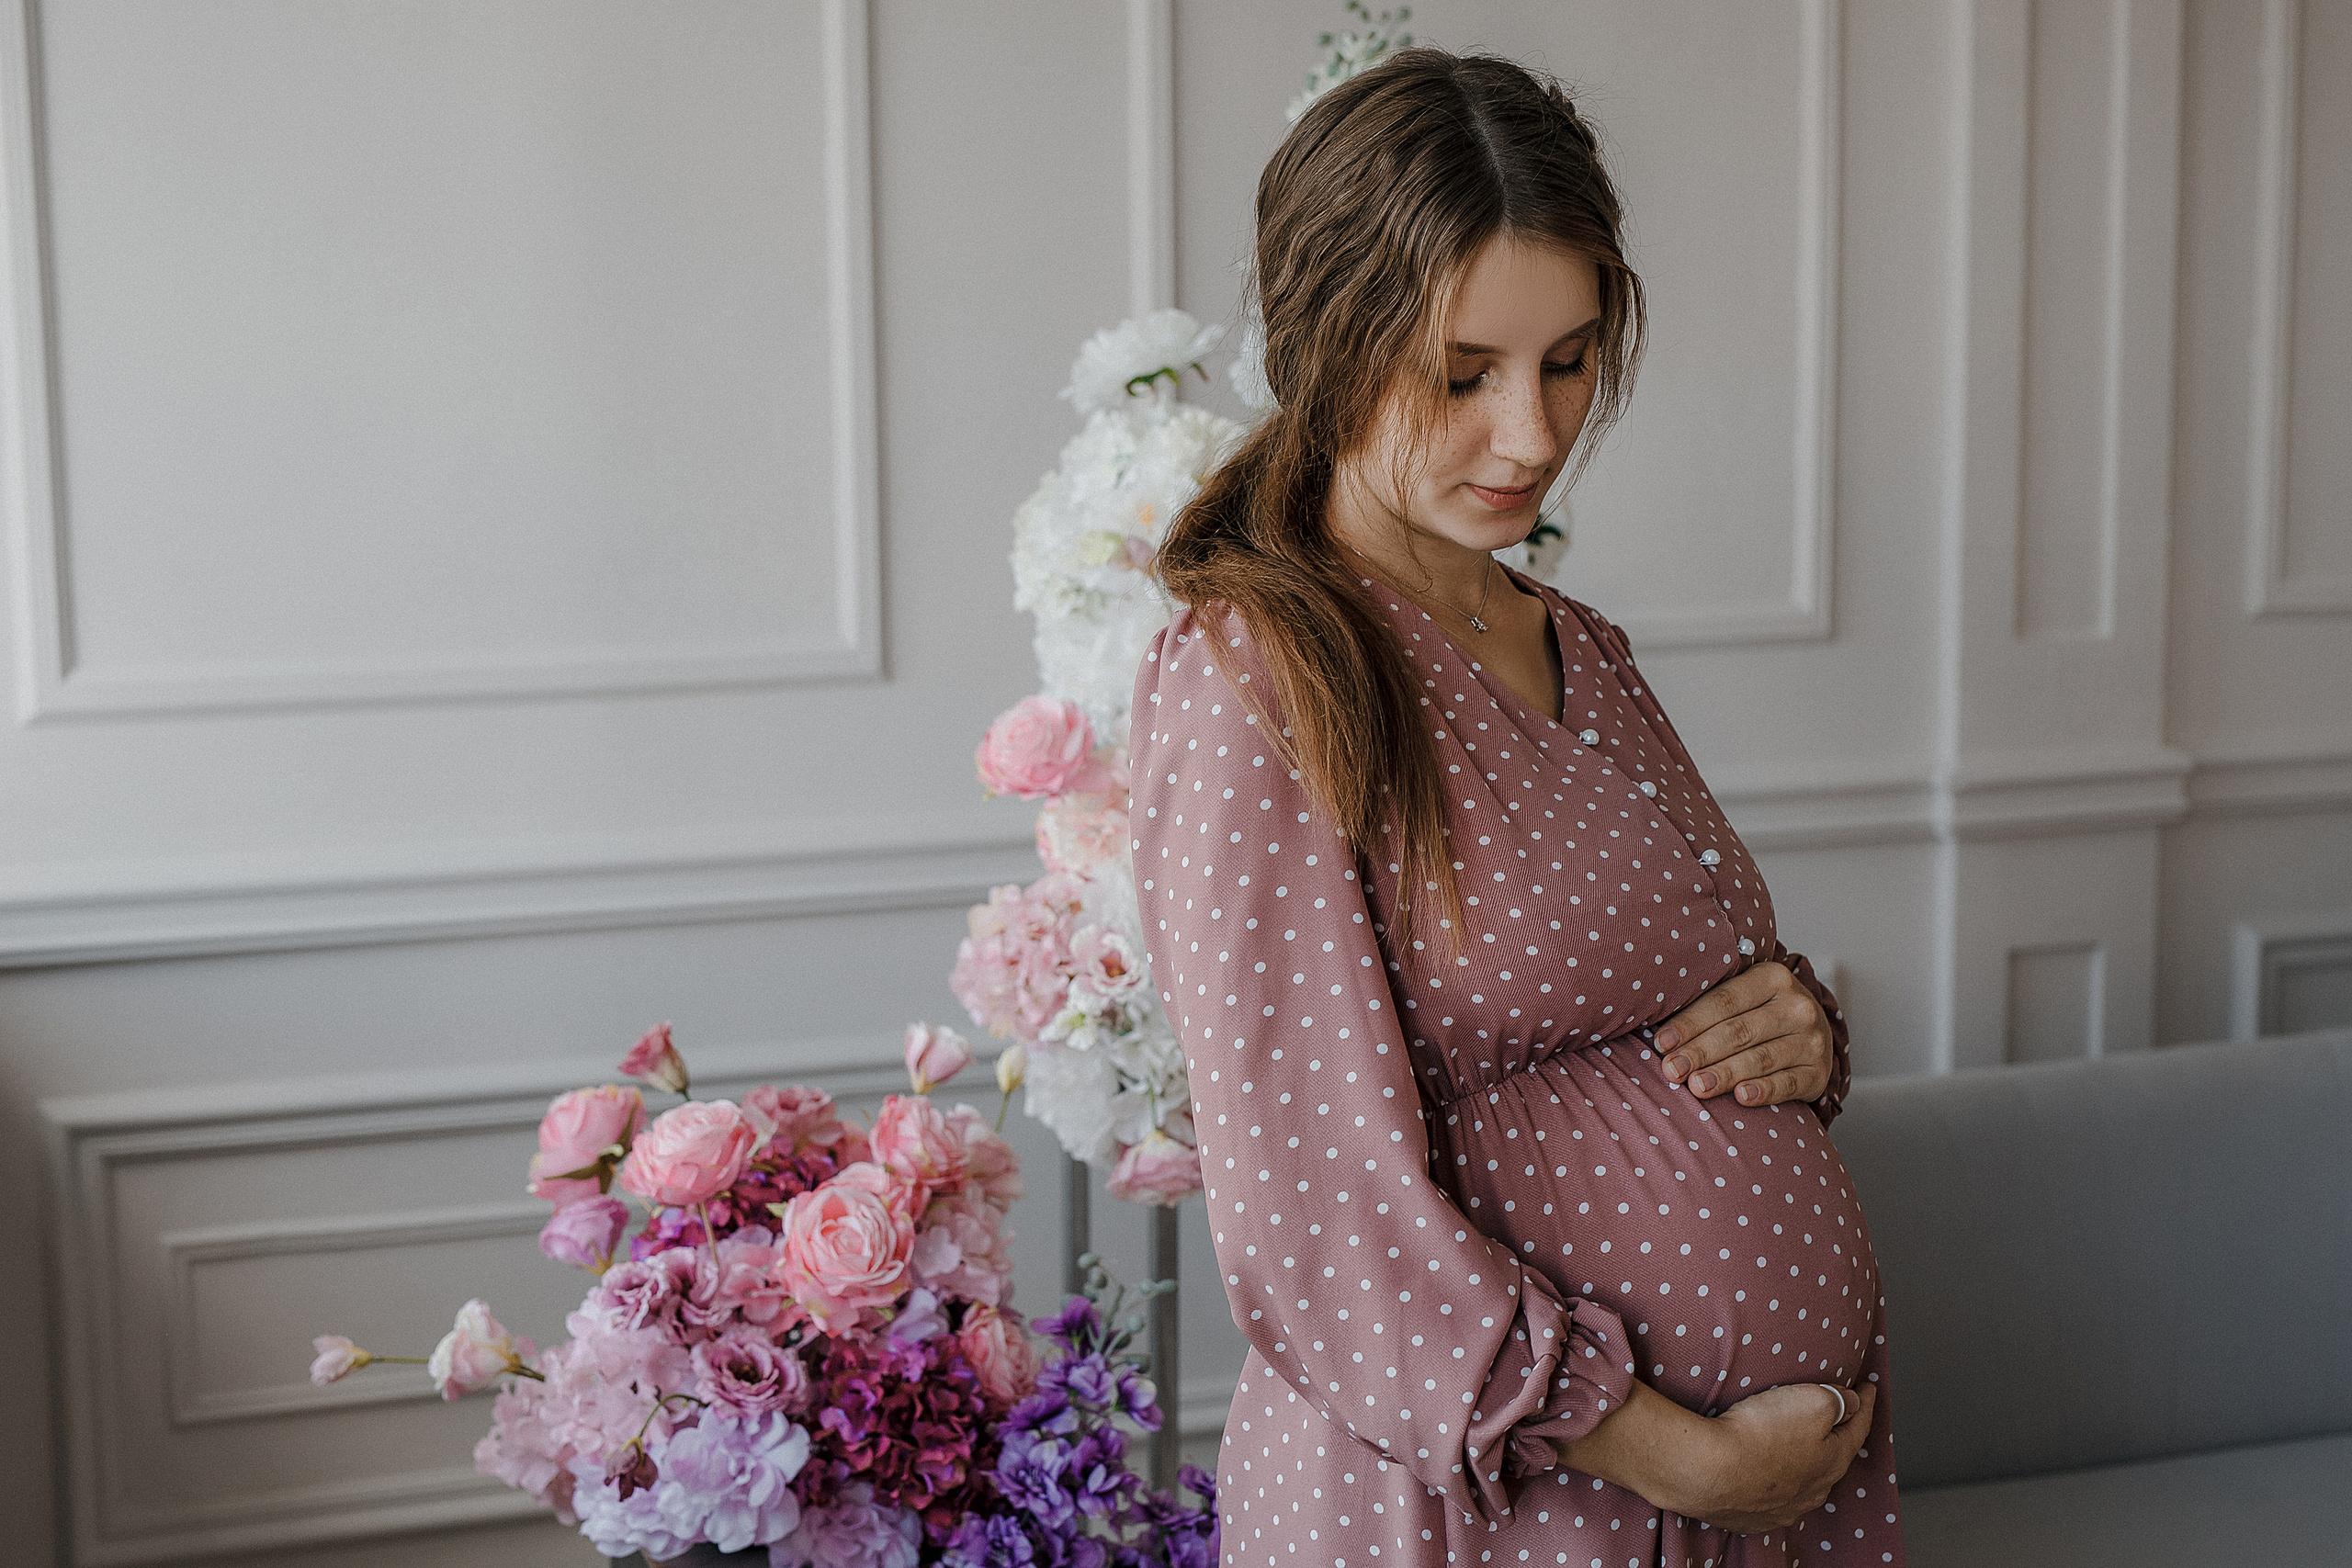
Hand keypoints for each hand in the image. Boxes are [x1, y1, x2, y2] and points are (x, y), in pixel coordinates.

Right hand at [1544, 1377, 1872, 1533]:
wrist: (1705, 1471)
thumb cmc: (1759, 1433)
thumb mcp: (1811, 1401)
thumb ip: (1838, 1400)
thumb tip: (1853, 1403)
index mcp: (1832, 1462)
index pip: (1857, 1428)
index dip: (1864, 1404)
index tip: (1867, 1386)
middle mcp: (1812, 1492)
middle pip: (1832, 1459)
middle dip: (1836, 1436)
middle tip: (1837, 1416)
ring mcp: (1781, 1508)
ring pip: (1802, 1482)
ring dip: (1804, 1462)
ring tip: (1796, 1444)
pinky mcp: (1749, 1517)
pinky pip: (1771, 1497)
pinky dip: (1774, 1481)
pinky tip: (1764, 1472)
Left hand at [1656, 961, 1830, 1107]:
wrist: (1816, 1032)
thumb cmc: (1763, 1012)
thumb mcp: (1745, 995)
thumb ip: (1710, 1005)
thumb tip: (1660, 1034)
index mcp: (1773, 978)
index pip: (1724, 1001)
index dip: (1690, 1023)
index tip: (1662, 1043)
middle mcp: (1797, 1006)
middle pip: (1739, 1031)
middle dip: (1700, 1052)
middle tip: (1672, 1070)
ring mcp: (1812, 1040)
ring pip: (1760, 1059)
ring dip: (1724, 1074)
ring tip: (1696, 1086)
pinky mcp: (1818, 1072)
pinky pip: (1788, 1083)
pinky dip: (1763, 1091)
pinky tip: (1741, 1097)